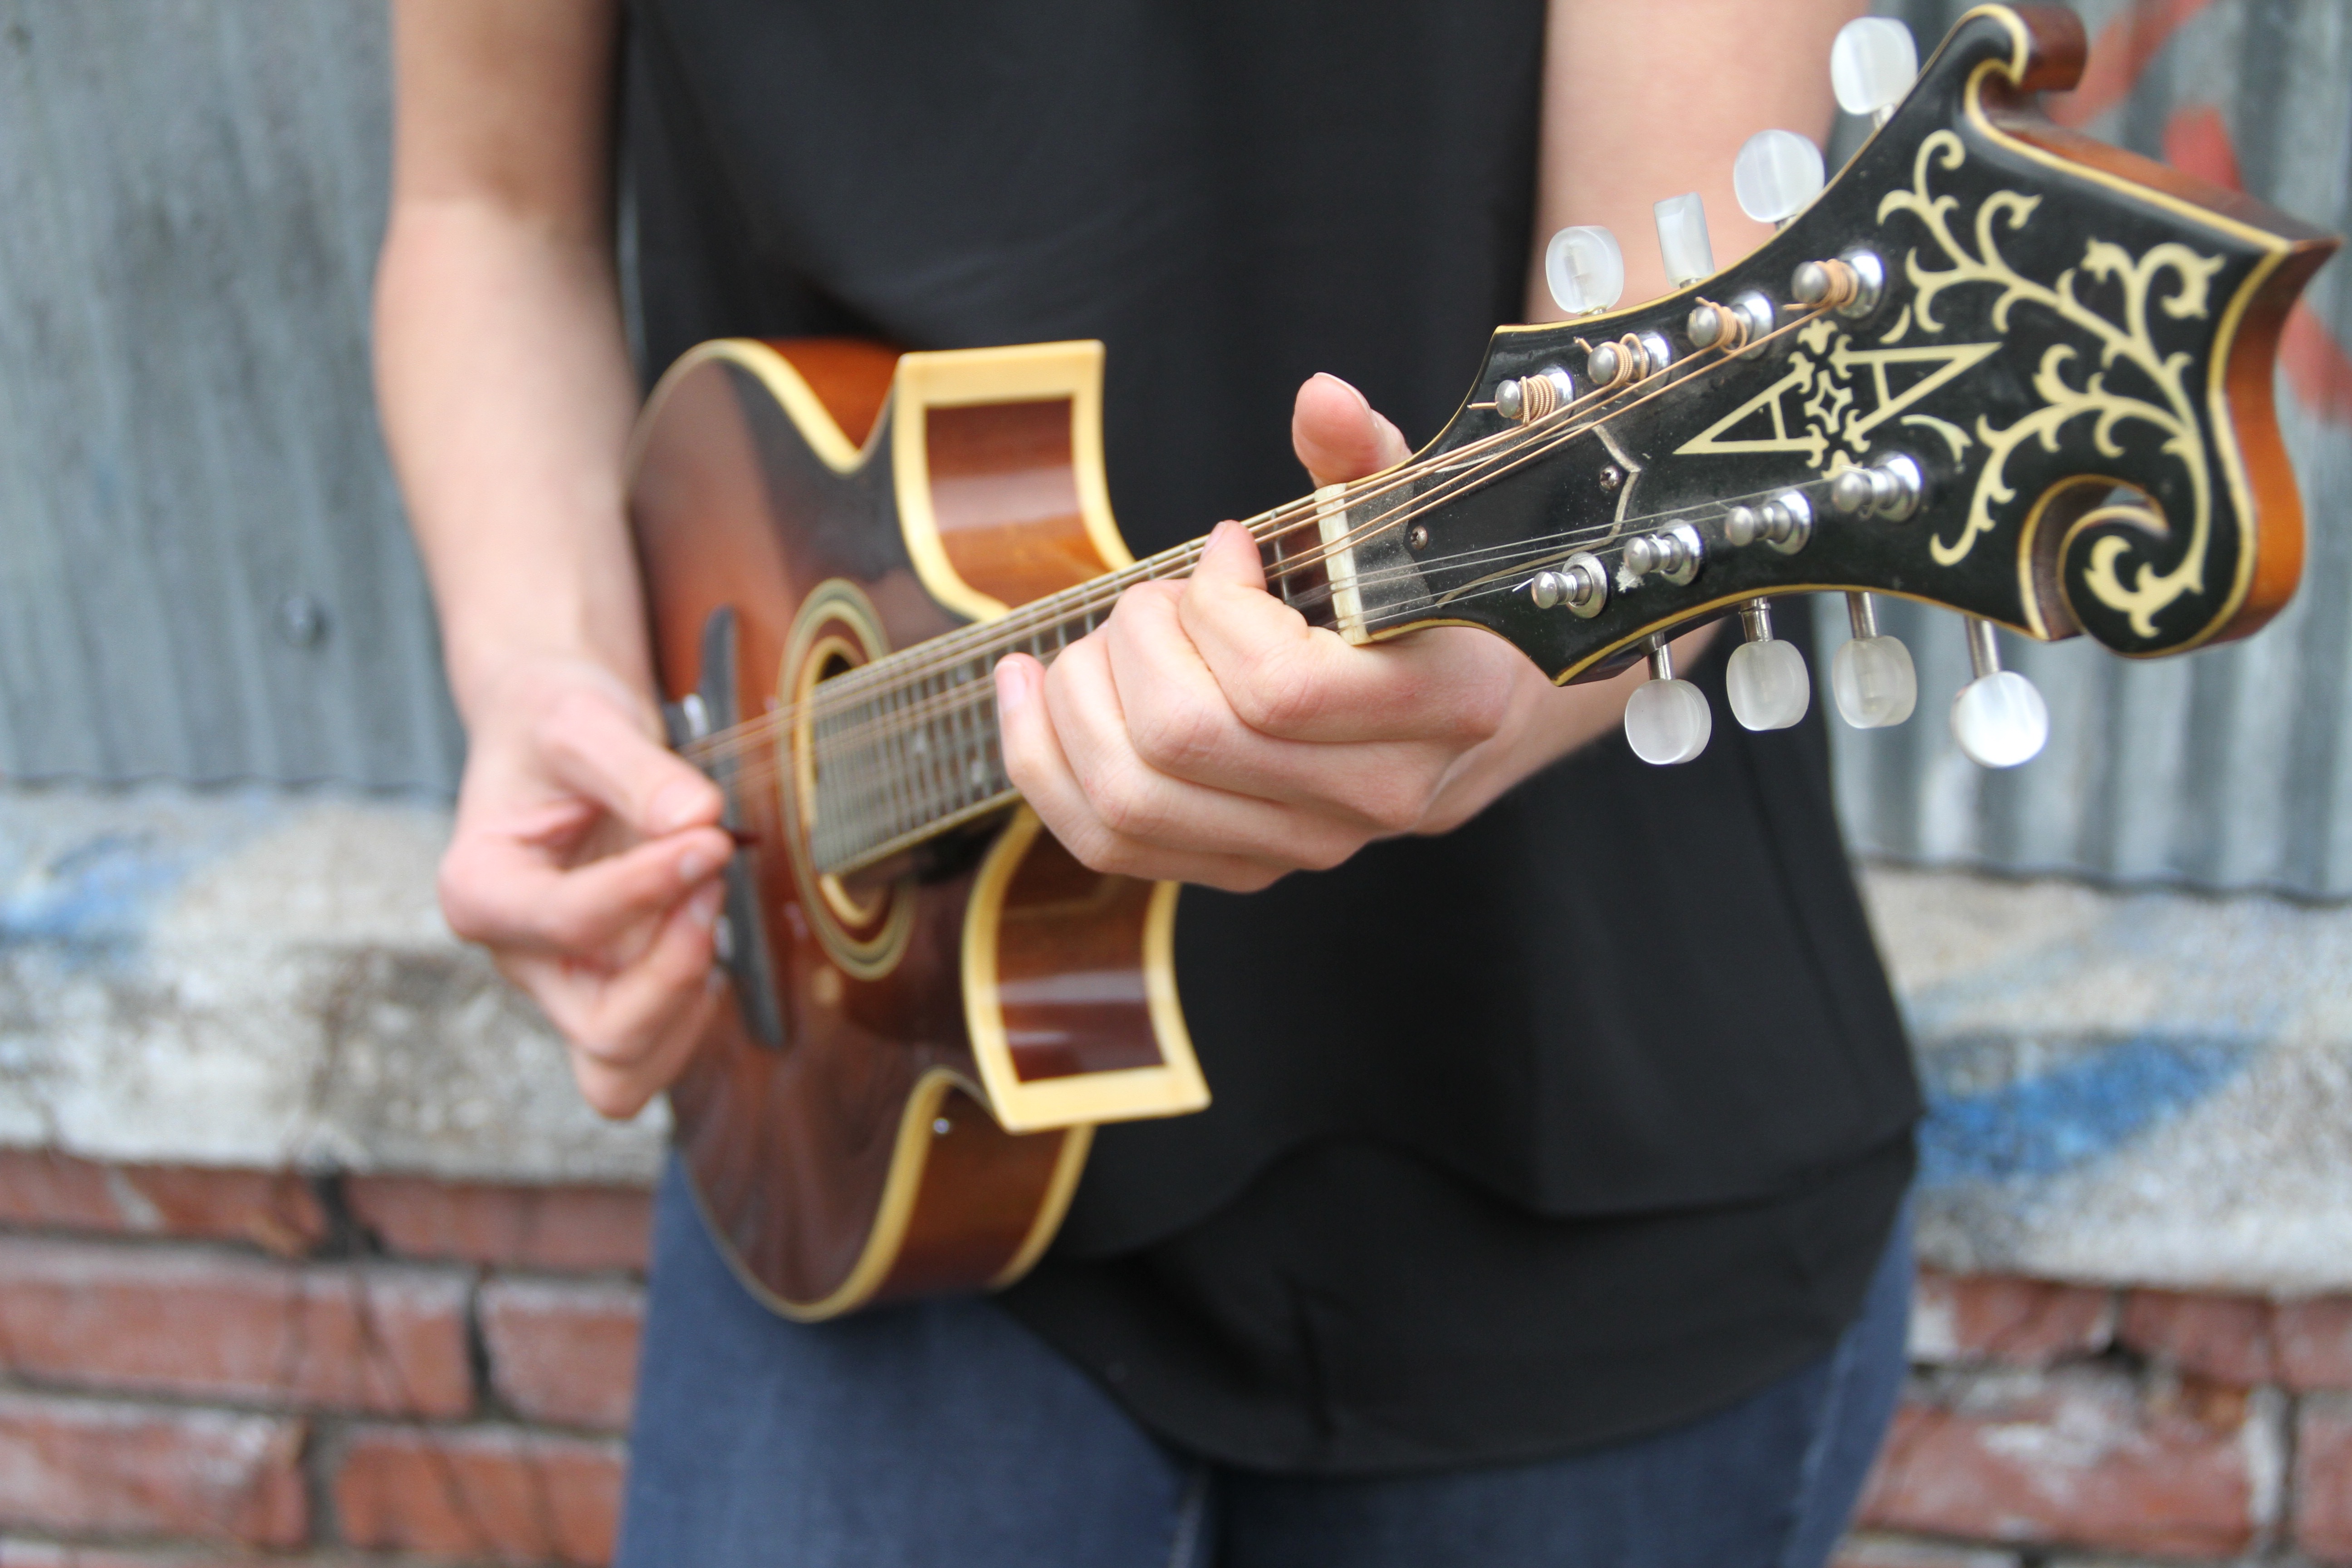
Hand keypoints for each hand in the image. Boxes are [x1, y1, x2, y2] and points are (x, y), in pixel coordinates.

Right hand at [436, 653, 734, 1117]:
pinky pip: (657, 1045)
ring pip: (628, 1067)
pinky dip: (694, 1005)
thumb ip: (638, 770)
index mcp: (480, 891)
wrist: (556, 735)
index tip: (709, 836)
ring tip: (710, 909)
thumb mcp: (585, 721)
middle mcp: (518, 955)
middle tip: (711, 881)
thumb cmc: (553, 727)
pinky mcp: (609, 987)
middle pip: (605, 1031)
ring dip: (688, 1001)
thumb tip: (698, 819)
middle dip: (676, 969)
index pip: (570, 923)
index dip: (651, 887)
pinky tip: (705, 928)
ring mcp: (564, 981)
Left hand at [994, 372, 1606, 891]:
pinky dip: (1044, 766)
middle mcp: (1379, 795)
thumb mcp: (1412, 516)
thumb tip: (1321, 399)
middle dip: (1135, 643)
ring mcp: (1310, 845)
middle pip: (1187, 741)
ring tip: (1096, 639)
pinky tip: (1028, 693)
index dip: (1216, 606)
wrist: (1479, 706)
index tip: (1223, 550)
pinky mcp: (1248, 869)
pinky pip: (1109, 845)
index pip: (1279, 688)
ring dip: (1079, 704)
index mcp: (1441, 706)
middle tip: (1152, 595)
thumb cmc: (1430, 598)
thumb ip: (1364, 458)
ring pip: (1133, 803)